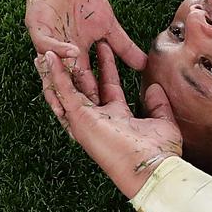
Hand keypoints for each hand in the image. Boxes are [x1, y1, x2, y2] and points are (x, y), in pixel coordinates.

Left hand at [25, 0, 146, 104]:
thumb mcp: (109, 26)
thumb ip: (123, 46)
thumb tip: (144, 65)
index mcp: (77, 55)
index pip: (88, 80)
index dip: (97, 94)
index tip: (111, 109)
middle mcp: (61, 53)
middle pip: (69, 80)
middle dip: (81, 95)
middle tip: (93, 110)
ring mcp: (48, 42)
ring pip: (53, 67)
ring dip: (66, 78)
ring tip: (80, 89)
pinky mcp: (37, 29)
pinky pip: (46, 43)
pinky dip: (59, 49)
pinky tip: (74, 53)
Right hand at [36, 42, 181, 198]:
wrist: (152, 168)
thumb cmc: (159, 153)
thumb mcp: (162, 121)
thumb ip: (158, 105)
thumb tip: (153, 87)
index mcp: (118, 118)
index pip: (109, 86)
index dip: (106, 66)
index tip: (105, 47)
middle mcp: (100, 118)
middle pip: (85, 86)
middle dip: (80, 65)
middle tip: (74, 44)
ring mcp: (88, 119)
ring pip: (68, 90)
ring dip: (58, 70)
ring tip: (49, 50)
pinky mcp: (80, 118)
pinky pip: (65, 92)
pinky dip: (56, 75)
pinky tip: (50, 58)